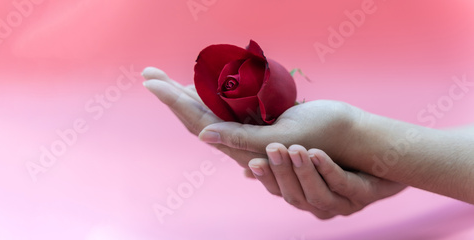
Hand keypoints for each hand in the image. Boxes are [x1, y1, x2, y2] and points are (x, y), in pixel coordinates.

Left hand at [143, 67, 358, 169]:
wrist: (348, 142)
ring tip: (164, 79)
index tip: (151, 81)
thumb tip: (203, 135)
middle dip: (170, 93)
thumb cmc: (320, 139)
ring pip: (209, 109)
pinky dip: (211, 95)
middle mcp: (238, 137)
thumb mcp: (279, 140)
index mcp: (239, 144)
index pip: (195, 119)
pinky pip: (228, 107)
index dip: (172, 100)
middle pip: (194, 112)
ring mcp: (248, 128)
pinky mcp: (260, 120)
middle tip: (148, 72)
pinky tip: (201, 87)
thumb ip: (240, 139)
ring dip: (186, 94)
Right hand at [249, 143, 406, 218]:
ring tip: (295, 148)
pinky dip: (328, 170)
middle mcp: (321, 206)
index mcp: (304, 196)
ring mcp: (344, 203)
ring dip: (304, 173)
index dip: (265, 179)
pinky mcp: (364, 195)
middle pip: (295, 196)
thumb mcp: (307, 152)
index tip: (253, 162)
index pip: (278, 192)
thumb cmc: (342, 152)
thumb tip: (246, 169)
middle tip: (273, 148)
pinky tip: (318, 153)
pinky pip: (343, 185)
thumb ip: (281, 159)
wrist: (388, 154)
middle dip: (282, 173)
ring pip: (317, 195)